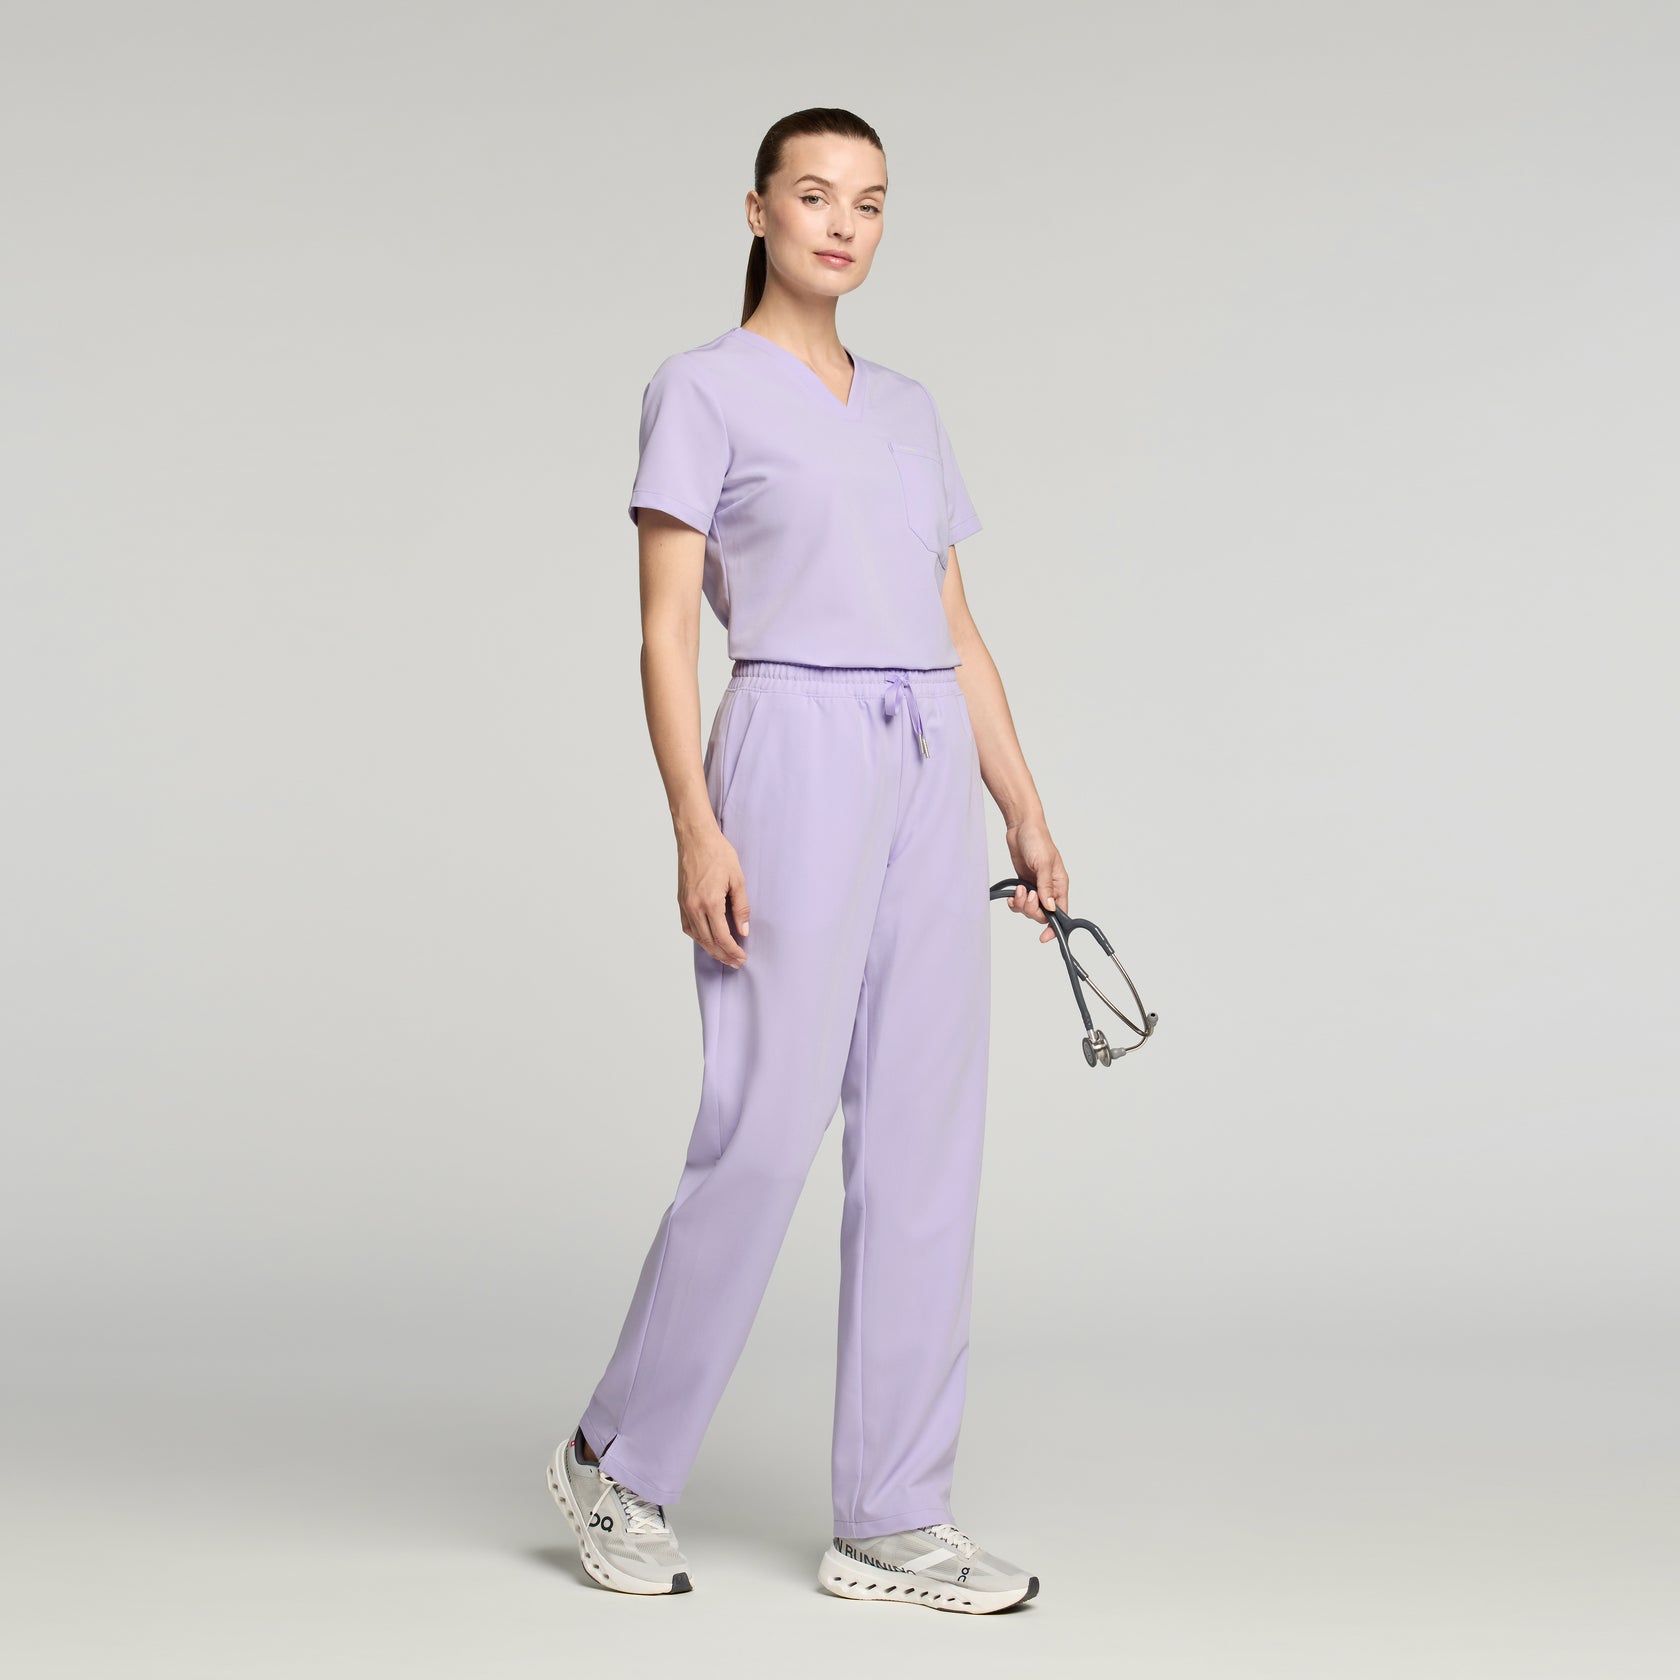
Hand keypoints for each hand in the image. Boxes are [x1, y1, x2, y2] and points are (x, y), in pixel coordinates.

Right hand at [677, 824, 749, 966]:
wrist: (695, 838)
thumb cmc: (718, 854)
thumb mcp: (738, 879)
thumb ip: (741, 907)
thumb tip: (743, 931)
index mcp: (710, 903)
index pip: (723, 937)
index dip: (733, 951)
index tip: (742, 958)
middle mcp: (694, 907)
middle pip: (709, 942)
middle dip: (723, 955)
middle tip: (735, 963)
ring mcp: (685, 905)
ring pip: (697, 937)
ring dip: (711, 949)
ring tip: (724, 955)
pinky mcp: (681, 901)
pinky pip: (688, 927)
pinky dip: (698, 937)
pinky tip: (708, 939)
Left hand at [1004, 813, 1067, 944]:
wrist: (1021, 827)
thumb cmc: (1037, 839)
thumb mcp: (1043, 863)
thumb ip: (1046, 886)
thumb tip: (1051, 907)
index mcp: (1060, 884)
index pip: (1061, 912)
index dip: (1054, 927)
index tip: (1044, 937)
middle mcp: (1050, 888)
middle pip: (1043, 914)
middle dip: (1032, 910)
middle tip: (1026, 895)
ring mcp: (1036, 887)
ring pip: (1030, 909)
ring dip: (1022, 905)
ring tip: (1019, 890)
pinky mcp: (1024, 883)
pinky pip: (1020, 902)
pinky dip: (1015, 902)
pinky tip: (1013, 894)